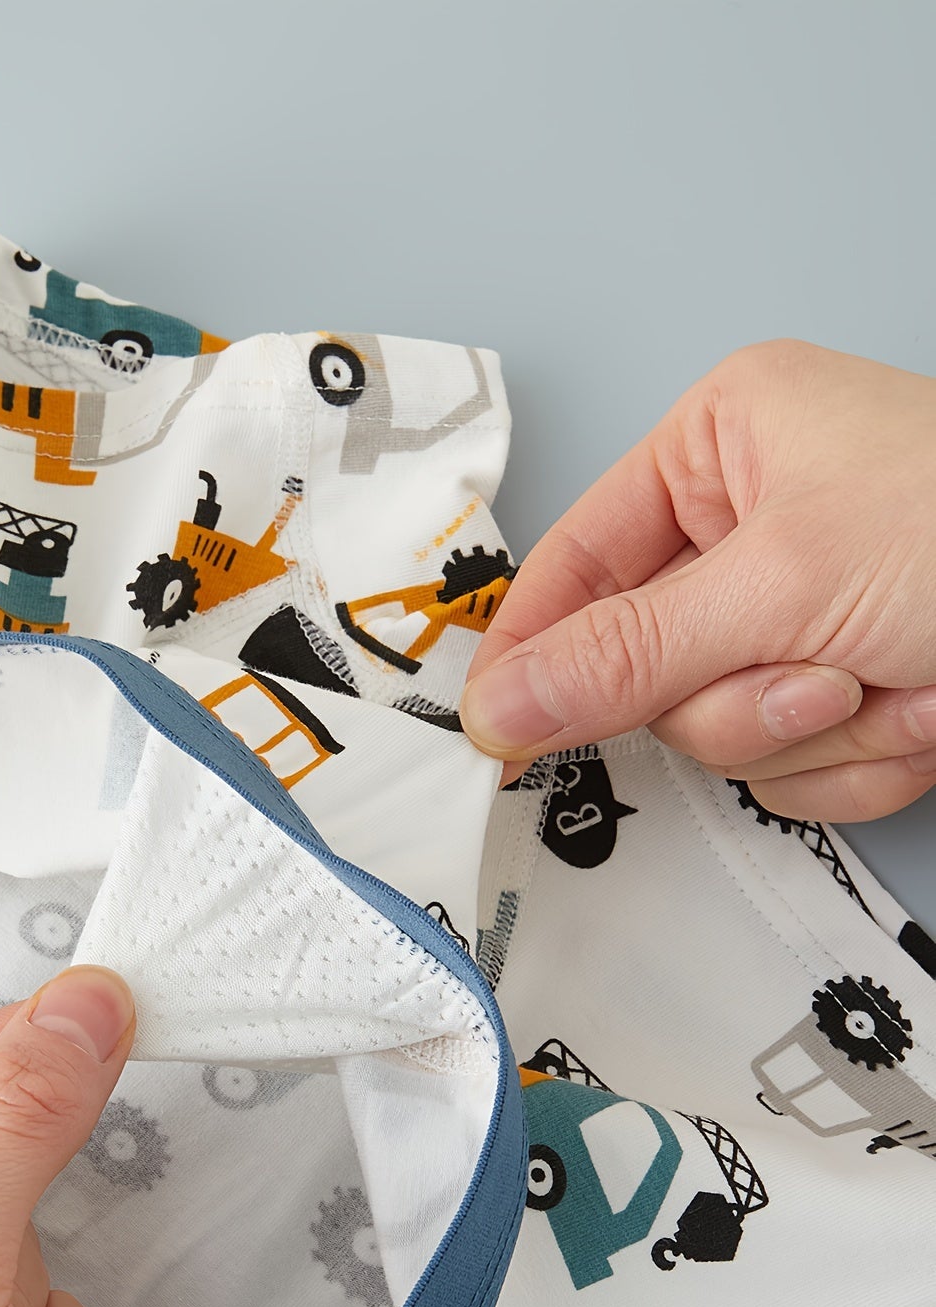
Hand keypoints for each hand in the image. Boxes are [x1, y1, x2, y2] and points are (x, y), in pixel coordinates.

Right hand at [459, 338, 935, 821]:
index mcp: (721, 447)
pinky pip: (794, 770)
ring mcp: (801, 618)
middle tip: (814, 672)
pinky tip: (921, 710)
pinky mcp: (850, 690)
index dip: (539, 653)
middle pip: (647, 670)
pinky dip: (860, 761)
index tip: (503, 733)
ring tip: (888, 680)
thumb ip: (628, 656)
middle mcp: (752, 529)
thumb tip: (501, 707)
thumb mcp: (782, 583)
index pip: (577, 564)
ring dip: (807, 733)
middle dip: (736, 695)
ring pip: (721, 734)